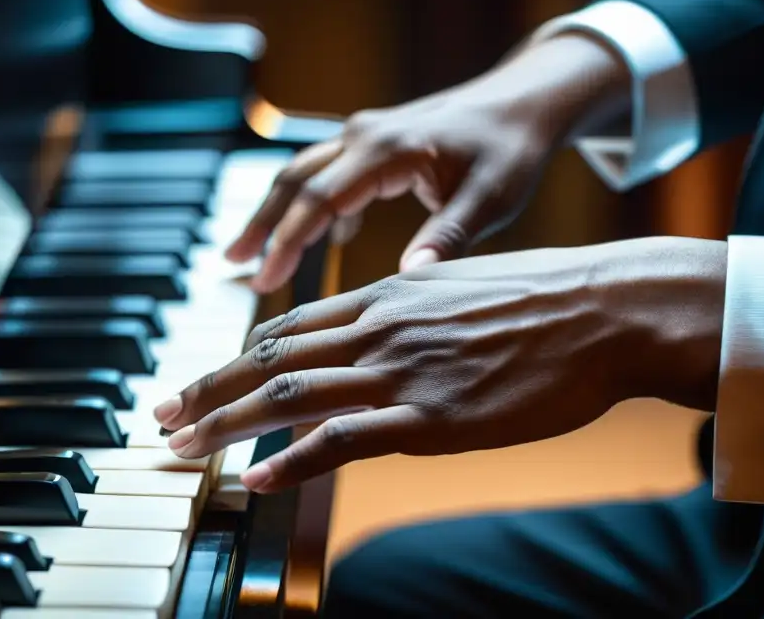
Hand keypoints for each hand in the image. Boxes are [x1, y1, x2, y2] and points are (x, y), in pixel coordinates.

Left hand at [154, 237, 726, 492]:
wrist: (603, 311)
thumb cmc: (542, 299)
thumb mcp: (460, 285)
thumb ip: (410, 305)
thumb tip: (380, 320)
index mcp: (386, 294)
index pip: (287, 325)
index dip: (234, 354)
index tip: (199, 377)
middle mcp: (381, 327)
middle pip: (269, 356)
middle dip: (207, 388)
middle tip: (160, 414)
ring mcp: (404, 372)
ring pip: (289, 395)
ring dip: (226, 424)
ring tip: (183, 446)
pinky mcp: (434, 418)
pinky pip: (343, 441)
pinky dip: (292, 461)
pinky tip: (258, 479)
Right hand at [225, 33, 630, 292]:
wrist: (525, 102)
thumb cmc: (511, 148)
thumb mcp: (491, 198)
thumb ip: (449, 236)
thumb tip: (409, 281)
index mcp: (388, 150)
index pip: (318, 197)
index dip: (286, 239)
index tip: (262, 277)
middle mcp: (366, 135)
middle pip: (295, 179)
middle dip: (261, 223)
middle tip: (231, 265)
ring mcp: (367, 135)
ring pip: (304, 172)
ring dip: (278, 211)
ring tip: (251, 254)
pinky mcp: (375, 143)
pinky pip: (328, 172)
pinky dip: (313, 204)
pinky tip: (320, 237)